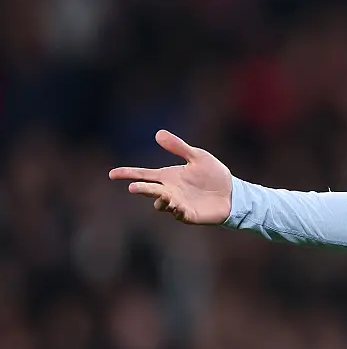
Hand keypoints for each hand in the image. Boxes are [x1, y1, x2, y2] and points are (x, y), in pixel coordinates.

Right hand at [109, 130, 232, 223]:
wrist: (232, 192)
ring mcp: (178, 204)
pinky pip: (178, 214)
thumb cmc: (214, 174)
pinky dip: (176, 210)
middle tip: (134, 188)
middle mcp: (169, 191)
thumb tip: (158, 133)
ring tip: (164, 196)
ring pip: (161, 204)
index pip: (143, 174)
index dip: (128, 174)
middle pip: (149, 190)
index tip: (112, 174)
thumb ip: (179, 147)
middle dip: (141, 189)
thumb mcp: (198, 157)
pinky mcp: (189, 215)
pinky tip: (178, 205)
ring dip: (160, 200)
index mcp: (168, 176)